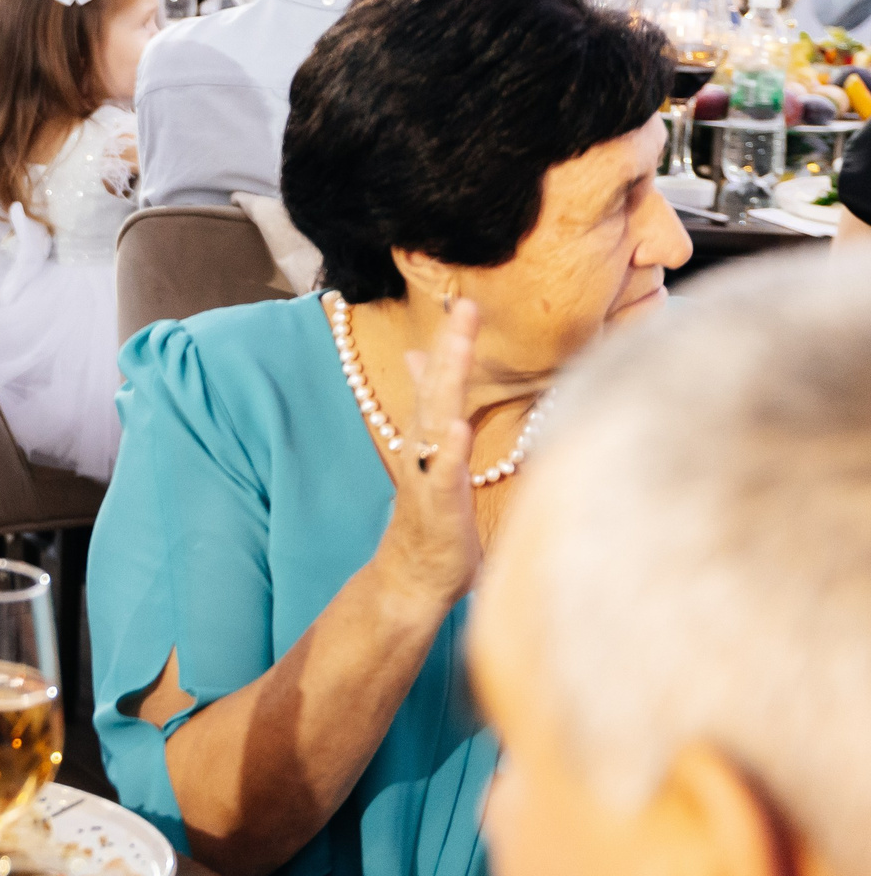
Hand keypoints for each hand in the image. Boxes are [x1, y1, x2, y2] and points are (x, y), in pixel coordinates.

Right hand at [369, 299, 484, 620]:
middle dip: (451, 347)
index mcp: (428, 435)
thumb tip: (421, 356)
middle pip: (437, 390)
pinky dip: (447, 450)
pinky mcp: (437, 506)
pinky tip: (456, 426)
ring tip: (456, 348)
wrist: (413, 574)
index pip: (440, 379)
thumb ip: (431, 404)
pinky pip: (442, 474)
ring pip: (435, 422)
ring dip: (445, 384)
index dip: (451, 341)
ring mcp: (428, 475)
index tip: (464, 301)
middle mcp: (424, 448)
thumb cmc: (434, 515)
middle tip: (463, 306)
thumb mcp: (436, 452)